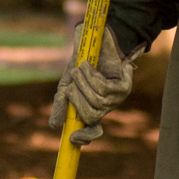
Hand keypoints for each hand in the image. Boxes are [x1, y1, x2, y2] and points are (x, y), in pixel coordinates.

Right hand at [48, 25, 134, 146]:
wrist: (96, 40)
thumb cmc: (82, 64)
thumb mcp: (67, 84)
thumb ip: (61, 104)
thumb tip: (54, 126)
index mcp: (93, 109)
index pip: (93, 131)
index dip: (85, 137)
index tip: (72, 138)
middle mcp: (106, 107)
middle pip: (92, 116)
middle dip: (77, 99)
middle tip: (71, 83)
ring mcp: (117, 98)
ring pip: (97, 101)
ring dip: (84, 82)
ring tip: (80, 68)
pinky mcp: (124, 87)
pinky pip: (105, 89)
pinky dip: (92, 76)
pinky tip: (89, 65)